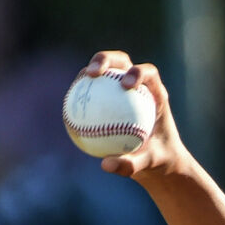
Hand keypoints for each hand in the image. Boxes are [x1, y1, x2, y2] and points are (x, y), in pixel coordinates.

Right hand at [82, 52, 191, 184]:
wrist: (156, 159)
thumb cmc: (158, 160)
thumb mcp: (150, 164)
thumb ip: (132, 165)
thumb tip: (105, 165)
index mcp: (157, 94)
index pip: (148, 73)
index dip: (137, 72)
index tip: (125, 85)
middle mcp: (139, 86)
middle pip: (121, 61)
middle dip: (105, 59)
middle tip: (94, 73)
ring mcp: (120, 88)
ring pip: (102, 74)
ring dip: (86, 74)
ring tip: (74, 86)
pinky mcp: (107, 97)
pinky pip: (91, 93)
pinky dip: (79, 97)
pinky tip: (66, 108)